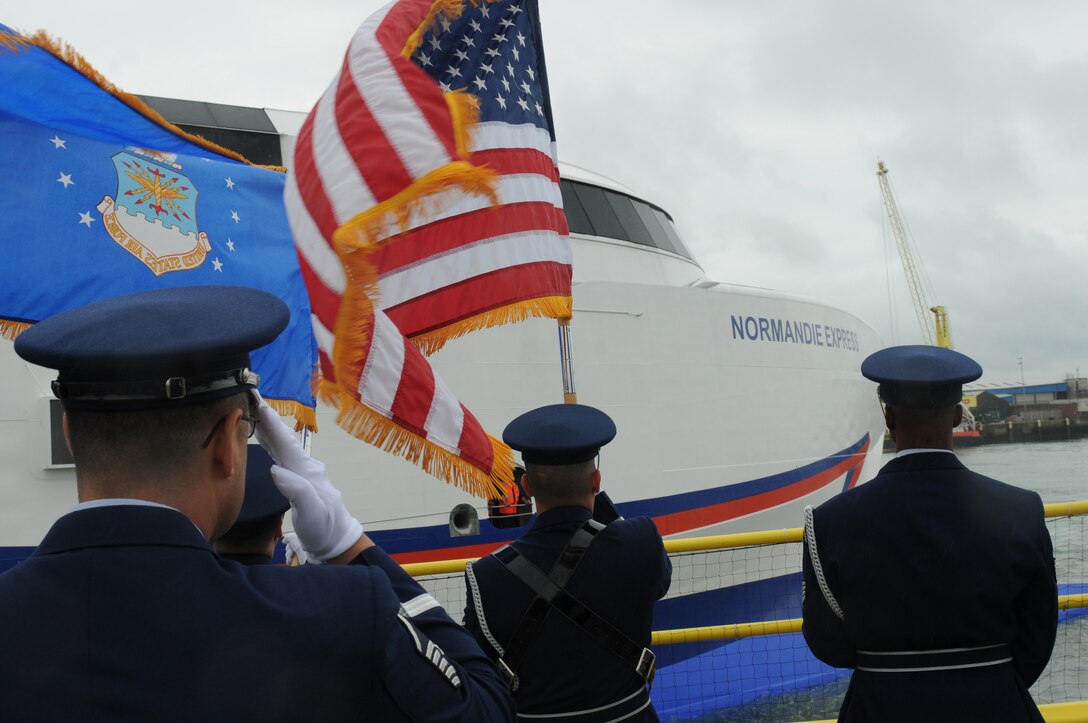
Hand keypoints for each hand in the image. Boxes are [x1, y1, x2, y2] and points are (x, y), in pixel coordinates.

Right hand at [255, 400, 363, 562]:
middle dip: (269, 420)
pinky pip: (282, 456)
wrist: (335, 541)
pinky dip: (272, 444)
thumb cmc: (324, 528)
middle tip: (251, 399)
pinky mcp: (299, 481)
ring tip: (253, 414)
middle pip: (284, 439)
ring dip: (269, 429)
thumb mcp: (311, 513)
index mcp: (307, 472)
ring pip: (283, 445)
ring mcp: (303, 473)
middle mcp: (305, 467)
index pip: (286, 443)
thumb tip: (276, 469)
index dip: (272, 424)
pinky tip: (263, 439)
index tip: (259, 404)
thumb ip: (296, 491)